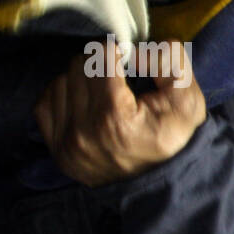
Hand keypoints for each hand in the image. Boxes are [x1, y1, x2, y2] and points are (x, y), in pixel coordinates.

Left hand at [35, 40, 205, 186]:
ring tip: (104, 94)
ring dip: (82, 80)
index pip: (100, 56)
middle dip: (99, 65)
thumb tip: (136, 50)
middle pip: (79, 65)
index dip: (118, 52)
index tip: (128, 62)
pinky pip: (45, 102)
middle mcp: (82, 130)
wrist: (159, 183)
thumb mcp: (188, 100)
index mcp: (114, 116)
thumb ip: (169, 63)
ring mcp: (65, 142)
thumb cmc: (173, 138)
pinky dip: (64, 96)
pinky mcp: (55, 150)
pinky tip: (85, 105)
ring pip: (61, 80)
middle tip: (118, 78)